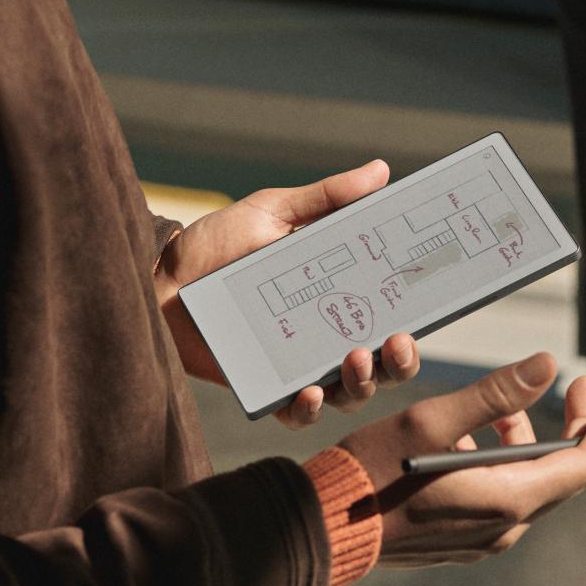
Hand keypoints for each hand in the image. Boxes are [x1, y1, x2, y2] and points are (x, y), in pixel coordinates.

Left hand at [154, 160, 421, 427]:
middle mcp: (325, 335)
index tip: (427, 306)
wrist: (157, 278)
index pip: (390, 312)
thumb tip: (381, 171)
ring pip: (349, 393)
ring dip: (363, 383)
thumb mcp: (273, 212)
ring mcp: (298, 365)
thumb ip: (327, 198)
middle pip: (383, 362)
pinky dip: (308, 409)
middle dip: (400, 360)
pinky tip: (309, 392)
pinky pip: (297, 414)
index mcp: (337, 294)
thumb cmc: (215, 246)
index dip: (416, 317)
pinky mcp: (265, 389)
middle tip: (398, 341)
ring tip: (356, 359)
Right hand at [337, 352, 585, 566]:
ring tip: (505, 406)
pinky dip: (500, 463)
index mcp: (508, 500)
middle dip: (574, 427)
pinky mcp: (459, 541)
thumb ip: (493, 395)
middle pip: (561, 474)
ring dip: (527, 441)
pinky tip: (469, 438)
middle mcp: (504, 527)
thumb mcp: (430, 421)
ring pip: (527, 484)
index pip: (584, 465)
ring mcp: (482, 538)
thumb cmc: (370, 474)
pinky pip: (500, 497)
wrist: (322, 531)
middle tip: (579, 385)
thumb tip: (547, 365)